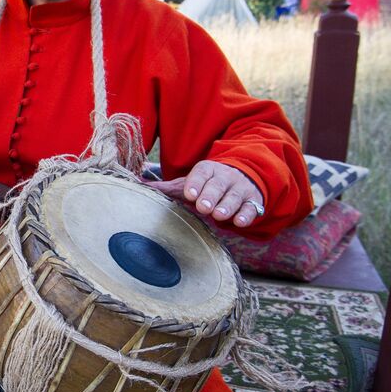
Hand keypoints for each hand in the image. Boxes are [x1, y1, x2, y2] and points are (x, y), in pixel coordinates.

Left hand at [146, 160, 264, 227]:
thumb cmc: (208, 184)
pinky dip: (246, 214)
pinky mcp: (253, 202)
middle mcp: (225, 177)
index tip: (189, 194)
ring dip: (227, 205)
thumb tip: (137, 185)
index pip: (201, 173)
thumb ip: (166, 188)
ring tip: (218, 215)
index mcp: (208, 170)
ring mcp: (240, 189)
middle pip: (218, 185)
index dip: (196, 182)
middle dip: (211, 195)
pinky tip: (239, 221)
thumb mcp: (189, 183)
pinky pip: (251, 208)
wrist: (243, 178)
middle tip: (203, 206)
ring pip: (234, 196)